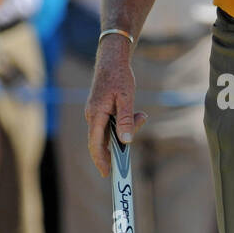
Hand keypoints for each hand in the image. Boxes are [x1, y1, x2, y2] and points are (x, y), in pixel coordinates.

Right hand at [85, 35, 147, 176]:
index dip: (100, 160)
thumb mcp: (126, 98)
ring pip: (108, 131)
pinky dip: (123, 124)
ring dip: (125, 130)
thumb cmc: (119, 76)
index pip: (95, 144)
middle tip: (131, 148)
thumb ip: (126, 119)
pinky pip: (110, 124)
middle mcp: (92, 115)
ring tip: (141, 116)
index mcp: (96, 114)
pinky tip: (136, 114)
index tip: (107, 173)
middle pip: (102, 140)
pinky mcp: (100, 110)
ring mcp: (95, 113)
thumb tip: (126, 141)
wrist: (111, 59)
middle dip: (118, 147)